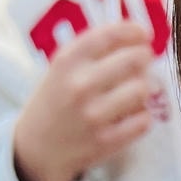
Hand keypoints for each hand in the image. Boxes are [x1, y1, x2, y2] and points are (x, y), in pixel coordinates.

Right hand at [13, 22, 155, 180]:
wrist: (36, 149)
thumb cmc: (55, 102)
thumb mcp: (61, 69)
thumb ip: (92, 52)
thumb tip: (135, 38)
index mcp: (67, 62)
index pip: (110, 35)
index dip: (133, 31)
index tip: (142, 34)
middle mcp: (80, 85)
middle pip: (134, 60)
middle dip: (144, 57)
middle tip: (143, 62)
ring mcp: (94, 115)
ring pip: (141, 90)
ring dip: (144, 88)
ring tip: (135, 91)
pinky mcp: (106, 141)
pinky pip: (143, 121)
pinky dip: (142, 116)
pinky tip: (132, 116)